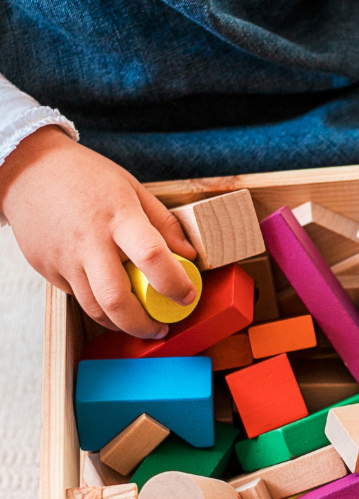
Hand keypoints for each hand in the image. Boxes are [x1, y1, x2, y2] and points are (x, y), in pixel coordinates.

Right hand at [0, 126, 197, 337]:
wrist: (29, 170)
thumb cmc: (87, 178)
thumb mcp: (133, 189)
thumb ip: (164, 223)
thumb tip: (189, 256)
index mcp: (119, 217)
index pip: (151, 256)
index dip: (175, 283)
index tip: (188, 296)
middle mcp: (89, 241)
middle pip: (116, 299)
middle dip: (143, 325)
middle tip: (160, 329)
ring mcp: (64, 258)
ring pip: (95, 308)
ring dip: (121, 324)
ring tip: (139, 322)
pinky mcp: (46, 268)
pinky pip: (77, 297)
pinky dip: (98, 305)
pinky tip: (109, 298)